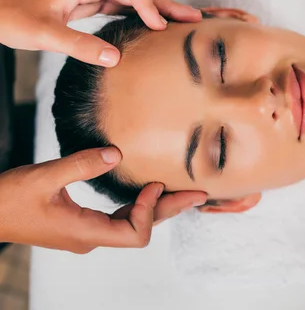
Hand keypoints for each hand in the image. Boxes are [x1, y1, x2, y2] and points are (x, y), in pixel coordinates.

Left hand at [0, 0, 202, 65]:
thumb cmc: (12, 16)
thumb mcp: (45, 35)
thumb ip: (80, 46)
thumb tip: (116, 59)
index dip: (149, 3)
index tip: (157, 27)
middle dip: (166, 3)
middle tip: (193, 19)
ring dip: (156, 10)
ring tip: (179, 24)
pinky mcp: (87, 3)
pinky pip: (121, 6)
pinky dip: (139, 15)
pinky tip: (149, 28)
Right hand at [0, 147, 206, 253]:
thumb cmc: (7, 200)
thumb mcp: (43, 178)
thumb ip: (81, 164)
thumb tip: (117, 153)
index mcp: (85, 233)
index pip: (134, 234)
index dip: (150, 210)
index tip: (154, 182)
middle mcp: (91, 237)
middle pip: (142, 227)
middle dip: (170, 208)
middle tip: (200, 193)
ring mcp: (88, 232)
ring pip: (133, 222)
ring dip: (158, 206)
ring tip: (184, 190)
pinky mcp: (84, 223)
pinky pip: (121, 216)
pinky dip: (139, 203)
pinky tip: (150, 189)